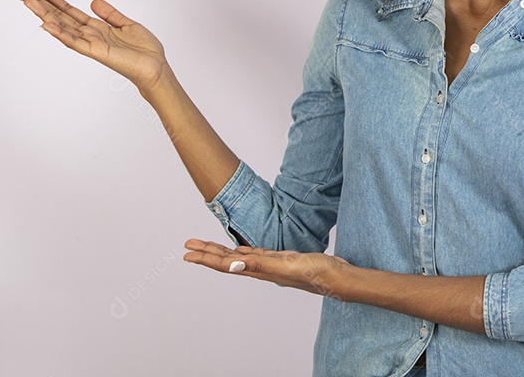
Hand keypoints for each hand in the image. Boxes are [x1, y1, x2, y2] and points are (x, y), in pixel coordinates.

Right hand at [15, 0, 167, 92]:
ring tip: (28, 3)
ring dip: (44, 15)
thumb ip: (110, 14)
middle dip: (40, 5)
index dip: (53, 0)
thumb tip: (93, 1)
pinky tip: (46, 25)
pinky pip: (74, 42)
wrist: (156, 67)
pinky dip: (60, 34)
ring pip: (62, 27)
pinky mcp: (97, 52)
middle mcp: (90, 35)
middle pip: (60, 17)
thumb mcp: (127, 24)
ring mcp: (91, 44)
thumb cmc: (144, 50)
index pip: (69, 12)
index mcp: (97, 28)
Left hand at [183, 239, 350, 297]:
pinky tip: (239, 249)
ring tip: (206, 246)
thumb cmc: (315, 273)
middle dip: (206, 253)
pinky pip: (255, 254)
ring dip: (221, 251)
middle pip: (227, 260)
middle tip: (188, 245)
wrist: (337, 277)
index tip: (187, 253)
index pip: (225, 263)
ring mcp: (270, 264)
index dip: (205, 258)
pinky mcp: (280, 259)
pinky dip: (243, 250)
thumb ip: (260, 264)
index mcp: (259, 270)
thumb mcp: (286, 265)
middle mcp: (260, 268)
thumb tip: (233, 263)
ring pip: (238, 257)